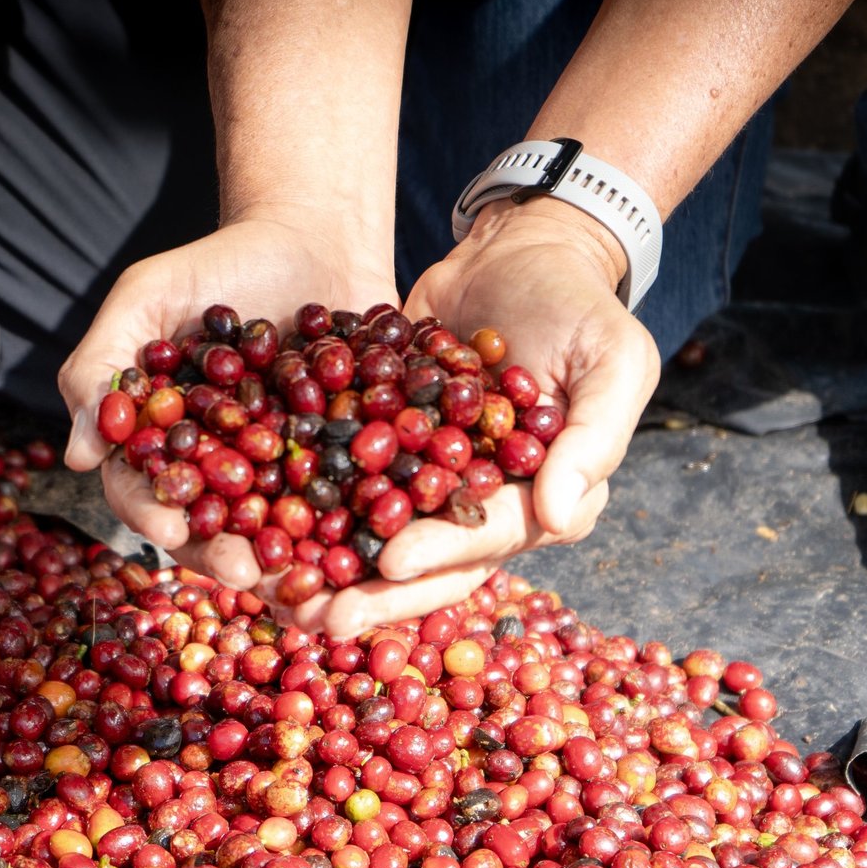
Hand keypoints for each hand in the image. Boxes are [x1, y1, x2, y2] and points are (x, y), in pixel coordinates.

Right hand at [59, 213, 398, 605]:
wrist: (314, 237)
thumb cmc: (216, 263)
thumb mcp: (146, 296)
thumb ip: (101, 364)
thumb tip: (79, 455)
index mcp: (161, 444)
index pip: (144, 490)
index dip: (154, 513)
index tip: (171, 528)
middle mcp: (218, 472)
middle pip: (211, 531)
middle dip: (226, 557)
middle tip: (248, 572)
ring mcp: (281, 475)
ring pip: (277, 534)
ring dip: (291, 566)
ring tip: (308, 587)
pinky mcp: (341, 466)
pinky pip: (347, 508)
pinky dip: (355, 533)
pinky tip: (369, 549)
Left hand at [307, 197, 660, 636]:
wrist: (517, 250)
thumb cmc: (579, 305)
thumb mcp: (614, 360)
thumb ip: (595, 438)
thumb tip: (561, 518)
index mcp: (540, 500)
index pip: (487, 539)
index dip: (439, 553)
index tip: (390, 563)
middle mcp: (479, 504)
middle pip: (423, 562)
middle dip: (372, 593)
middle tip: (319, 616)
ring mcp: (424, 479)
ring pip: (372, 538)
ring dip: (328, 570)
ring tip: (276, 591)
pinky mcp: (379, 445)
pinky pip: (338, 483)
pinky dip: (300, 506)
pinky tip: (252, 523)